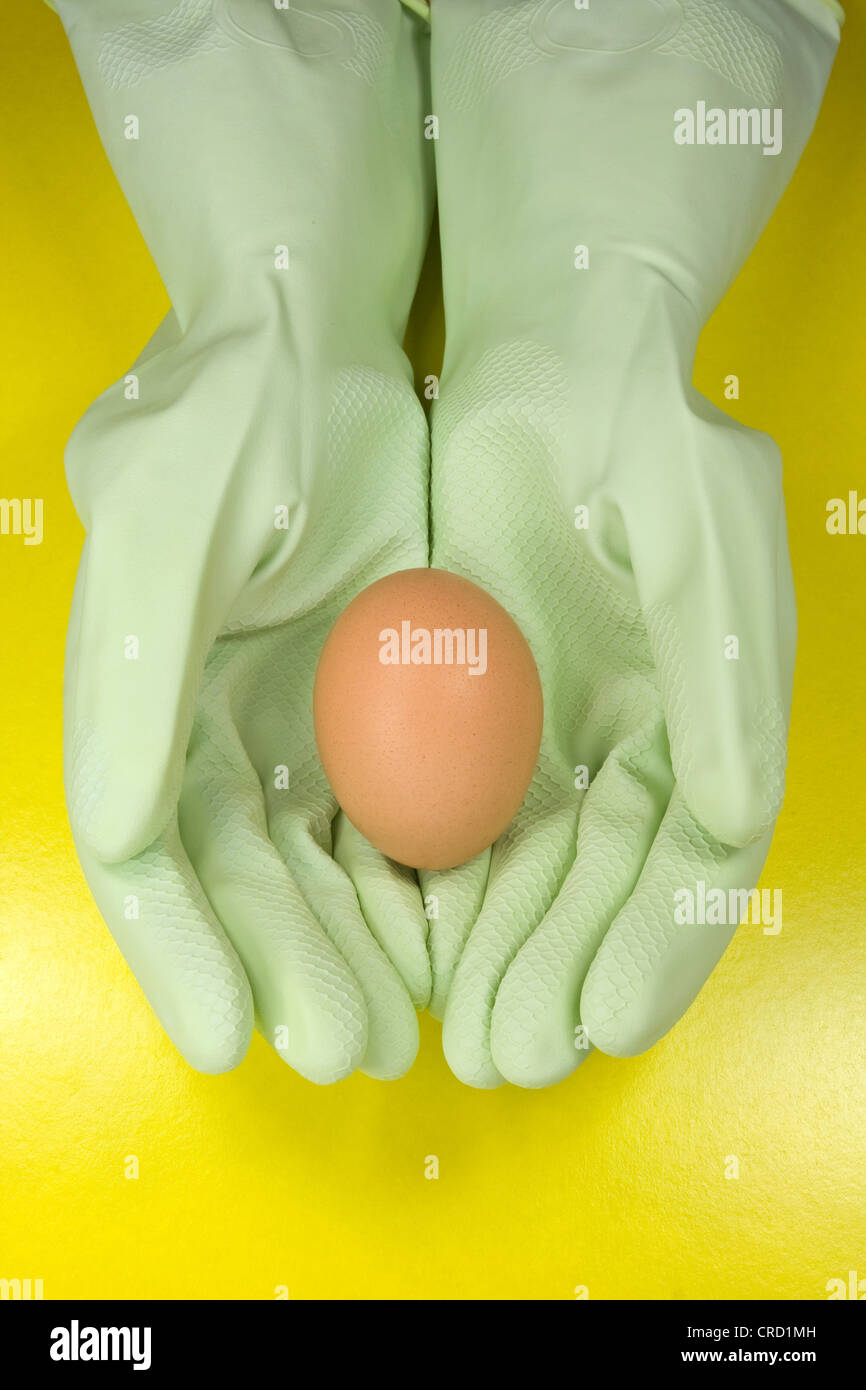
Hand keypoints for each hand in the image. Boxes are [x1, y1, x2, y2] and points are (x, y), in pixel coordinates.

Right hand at [56, 0, 433, 1077]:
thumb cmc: (230, 421)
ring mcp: (291, 723)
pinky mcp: (372, 703)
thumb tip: (116, 839)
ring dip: (352, 952)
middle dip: (287, 972)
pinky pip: (391, 814)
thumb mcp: (170, 528)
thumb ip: (131, 684)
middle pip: (241, 884)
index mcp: (137, 708)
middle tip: (348, 1051)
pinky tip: (451, 935)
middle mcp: (203, 732)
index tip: (232, 1035)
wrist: (318, 343)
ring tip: (404, 1027)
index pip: (146, 858)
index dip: (180, 950)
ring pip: (318, 869)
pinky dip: (413, 881)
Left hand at [414, 0, 838, 1086]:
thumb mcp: (702, 540)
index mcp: (708, 722)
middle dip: (561, 974)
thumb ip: (724, 686)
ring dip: (500, 955)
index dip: (657, 946)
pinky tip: (407, 944)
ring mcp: (548, 735)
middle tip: (510, 1057)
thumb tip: (727, 826)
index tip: (605, 1025)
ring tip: (461, 1033)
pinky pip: (449, 815)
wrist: (549, 364)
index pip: (690, 862)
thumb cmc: (643, 438)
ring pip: (524, 870)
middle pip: (600, 887)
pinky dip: (434, 884)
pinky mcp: (468, 712)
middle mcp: (634, 744)